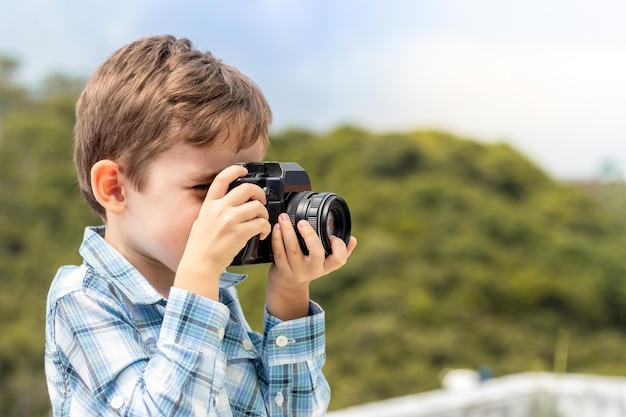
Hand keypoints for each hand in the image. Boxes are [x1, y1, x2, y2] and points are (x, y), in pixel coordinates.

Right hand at [175, 165, 270, 299]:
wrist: (200, 264)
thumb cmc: (200, 246)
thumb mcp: (201, 221)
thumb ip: (212, 210)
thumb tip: (223, 204)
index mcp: (209, 204)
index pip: (222, 178)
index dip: (235, 171)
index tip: (244, 171)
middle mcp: (220, 209)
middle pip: (247, 189)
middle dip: (259, 193)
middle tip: (261, 201)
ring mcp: (230, 220)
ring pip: (257, 206)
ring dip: (264, 213)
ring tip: (262, 221)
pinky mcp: (240, 233)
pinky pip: (261, 223)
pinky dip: (265, 228)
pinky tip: (261, 234)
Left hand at [267, 213, 356, 319]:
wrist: (288, 286)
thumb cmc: (309, 268)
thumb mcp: (326, 264)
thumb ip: (341, 252)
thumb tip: (353, 239)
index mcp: (326, 266)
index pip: (339, 259)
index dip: (339, 246)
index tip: (333, 236)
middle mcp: (313, 270)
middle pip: (316, 253)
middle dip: (310, 235)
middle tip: (302, 222)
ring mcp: (297, 270)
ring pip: (292, 249)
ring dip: (287, 231)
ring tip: (284, 217)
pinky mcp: (281, 269)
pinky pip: (278, 252)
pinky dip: (277, 238)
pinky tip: (277, 227)